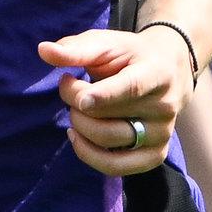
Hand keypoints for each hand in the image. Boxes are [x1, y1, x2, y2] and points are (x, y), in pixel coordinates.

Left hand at [38, 27, 190, 171]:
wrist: (169, 70)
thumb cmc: (129, 55)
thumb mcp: (106, 44)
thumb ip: (76, 49)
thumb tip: (43, 50)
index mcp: (157, 72)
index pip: (131, 88)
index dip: (104, 96)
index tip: (80, 100)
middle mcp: (165, 105)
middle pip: (109, 115)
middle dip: (76, 103)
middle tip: (68, 87)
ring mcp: (161, 133)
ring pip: (108, 141)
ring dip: (79, 127)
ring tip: (76, 110)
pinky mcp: (155, 155)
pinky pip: (115, 167)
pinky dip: (89, 155)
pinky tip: (78, 137)